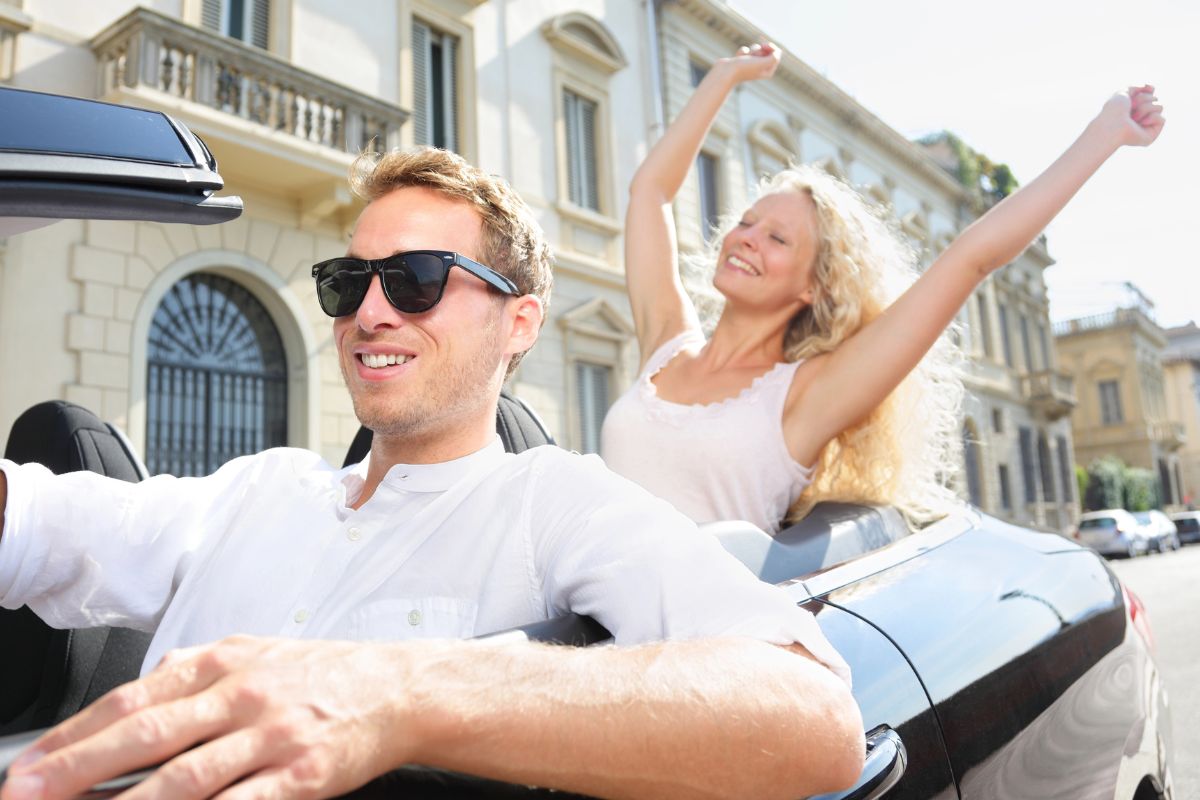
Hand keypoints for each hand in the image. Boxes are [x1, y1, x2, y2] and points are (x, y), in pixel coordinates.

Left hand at [0, 636, 420, 799]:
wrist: (399, 688)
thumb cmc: (325, 675)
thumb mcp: (257, 653)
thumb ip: (198, 671)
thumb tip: (141, 690)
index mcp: (224, 662)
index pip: (132, 699)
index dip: (73, 734)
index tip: (28, 766)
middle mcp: (243, 694)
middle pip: (146, 734)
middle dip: (76, 769)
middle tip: (25, 795)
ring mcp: (272, 735)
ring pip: (186, 776)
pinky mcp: (301, 775)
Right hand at [716, 42, 781, 83]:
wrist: (725, 73)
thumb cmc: (744, 69)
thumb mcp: (763, 63)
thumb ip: (774, 57)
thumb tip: (777, 51)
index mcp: (767, 72)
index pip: (776, 55)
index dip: (772, 48)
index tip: (765, 46)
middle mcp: (760, 69)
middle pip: (767, 51)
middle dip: (761, 49)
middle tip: (755, 52)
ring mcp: (750, 65)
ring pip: (757, 49)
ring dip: (752, 49)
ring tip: (746, 56)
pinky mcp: (742, 61)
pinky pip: (746, 50)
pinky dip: (742, 52)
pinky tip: (738, 58)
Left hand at [1097, 85, 1164, 146]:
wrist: (1111, 125)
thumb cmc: (1114, 110)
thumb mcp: (1123, 92)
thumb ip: (1137, 86)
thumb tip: (1151, 88)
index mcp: (1134, 108)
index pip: (1150, 93)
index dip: (1144, 91)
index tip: (1133, 96)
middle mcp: (1141, 117)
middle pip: (1155, 98)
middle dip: (1143, 99)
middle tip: (1130, 108)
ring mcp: (1146, 126)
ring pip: (1159, 107)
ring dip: (1145, 108)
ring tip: (1133, 118)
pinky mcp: (1152, 135)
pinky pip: (1162, 119)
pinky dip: (1151, 118)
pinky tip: (1140, 124)